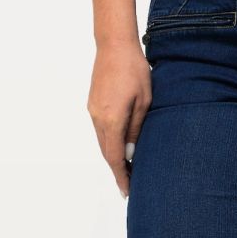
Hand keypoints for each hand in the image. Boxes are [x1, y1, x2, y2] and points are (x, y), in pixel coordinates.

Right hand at [87, 38, 151, 195]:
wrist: (114, 46)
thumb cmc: (134, 70)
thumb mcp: (144, 101)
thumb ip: (136, 129)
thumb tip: (130, 153)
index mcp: (111, 120)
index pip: (114, 157)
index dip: (121, 176)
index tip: (127, 191)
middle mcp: (97, 118)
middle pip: (106, 153)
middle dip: (117, 170)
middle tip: (129, 186)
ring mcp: (93, 111)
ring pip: (102, 142)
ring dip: (113, 157)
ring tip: (127, 170)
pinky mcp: (93, 104)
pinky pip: (101, 131)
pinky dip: (109, 143)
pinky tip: (120, 147)